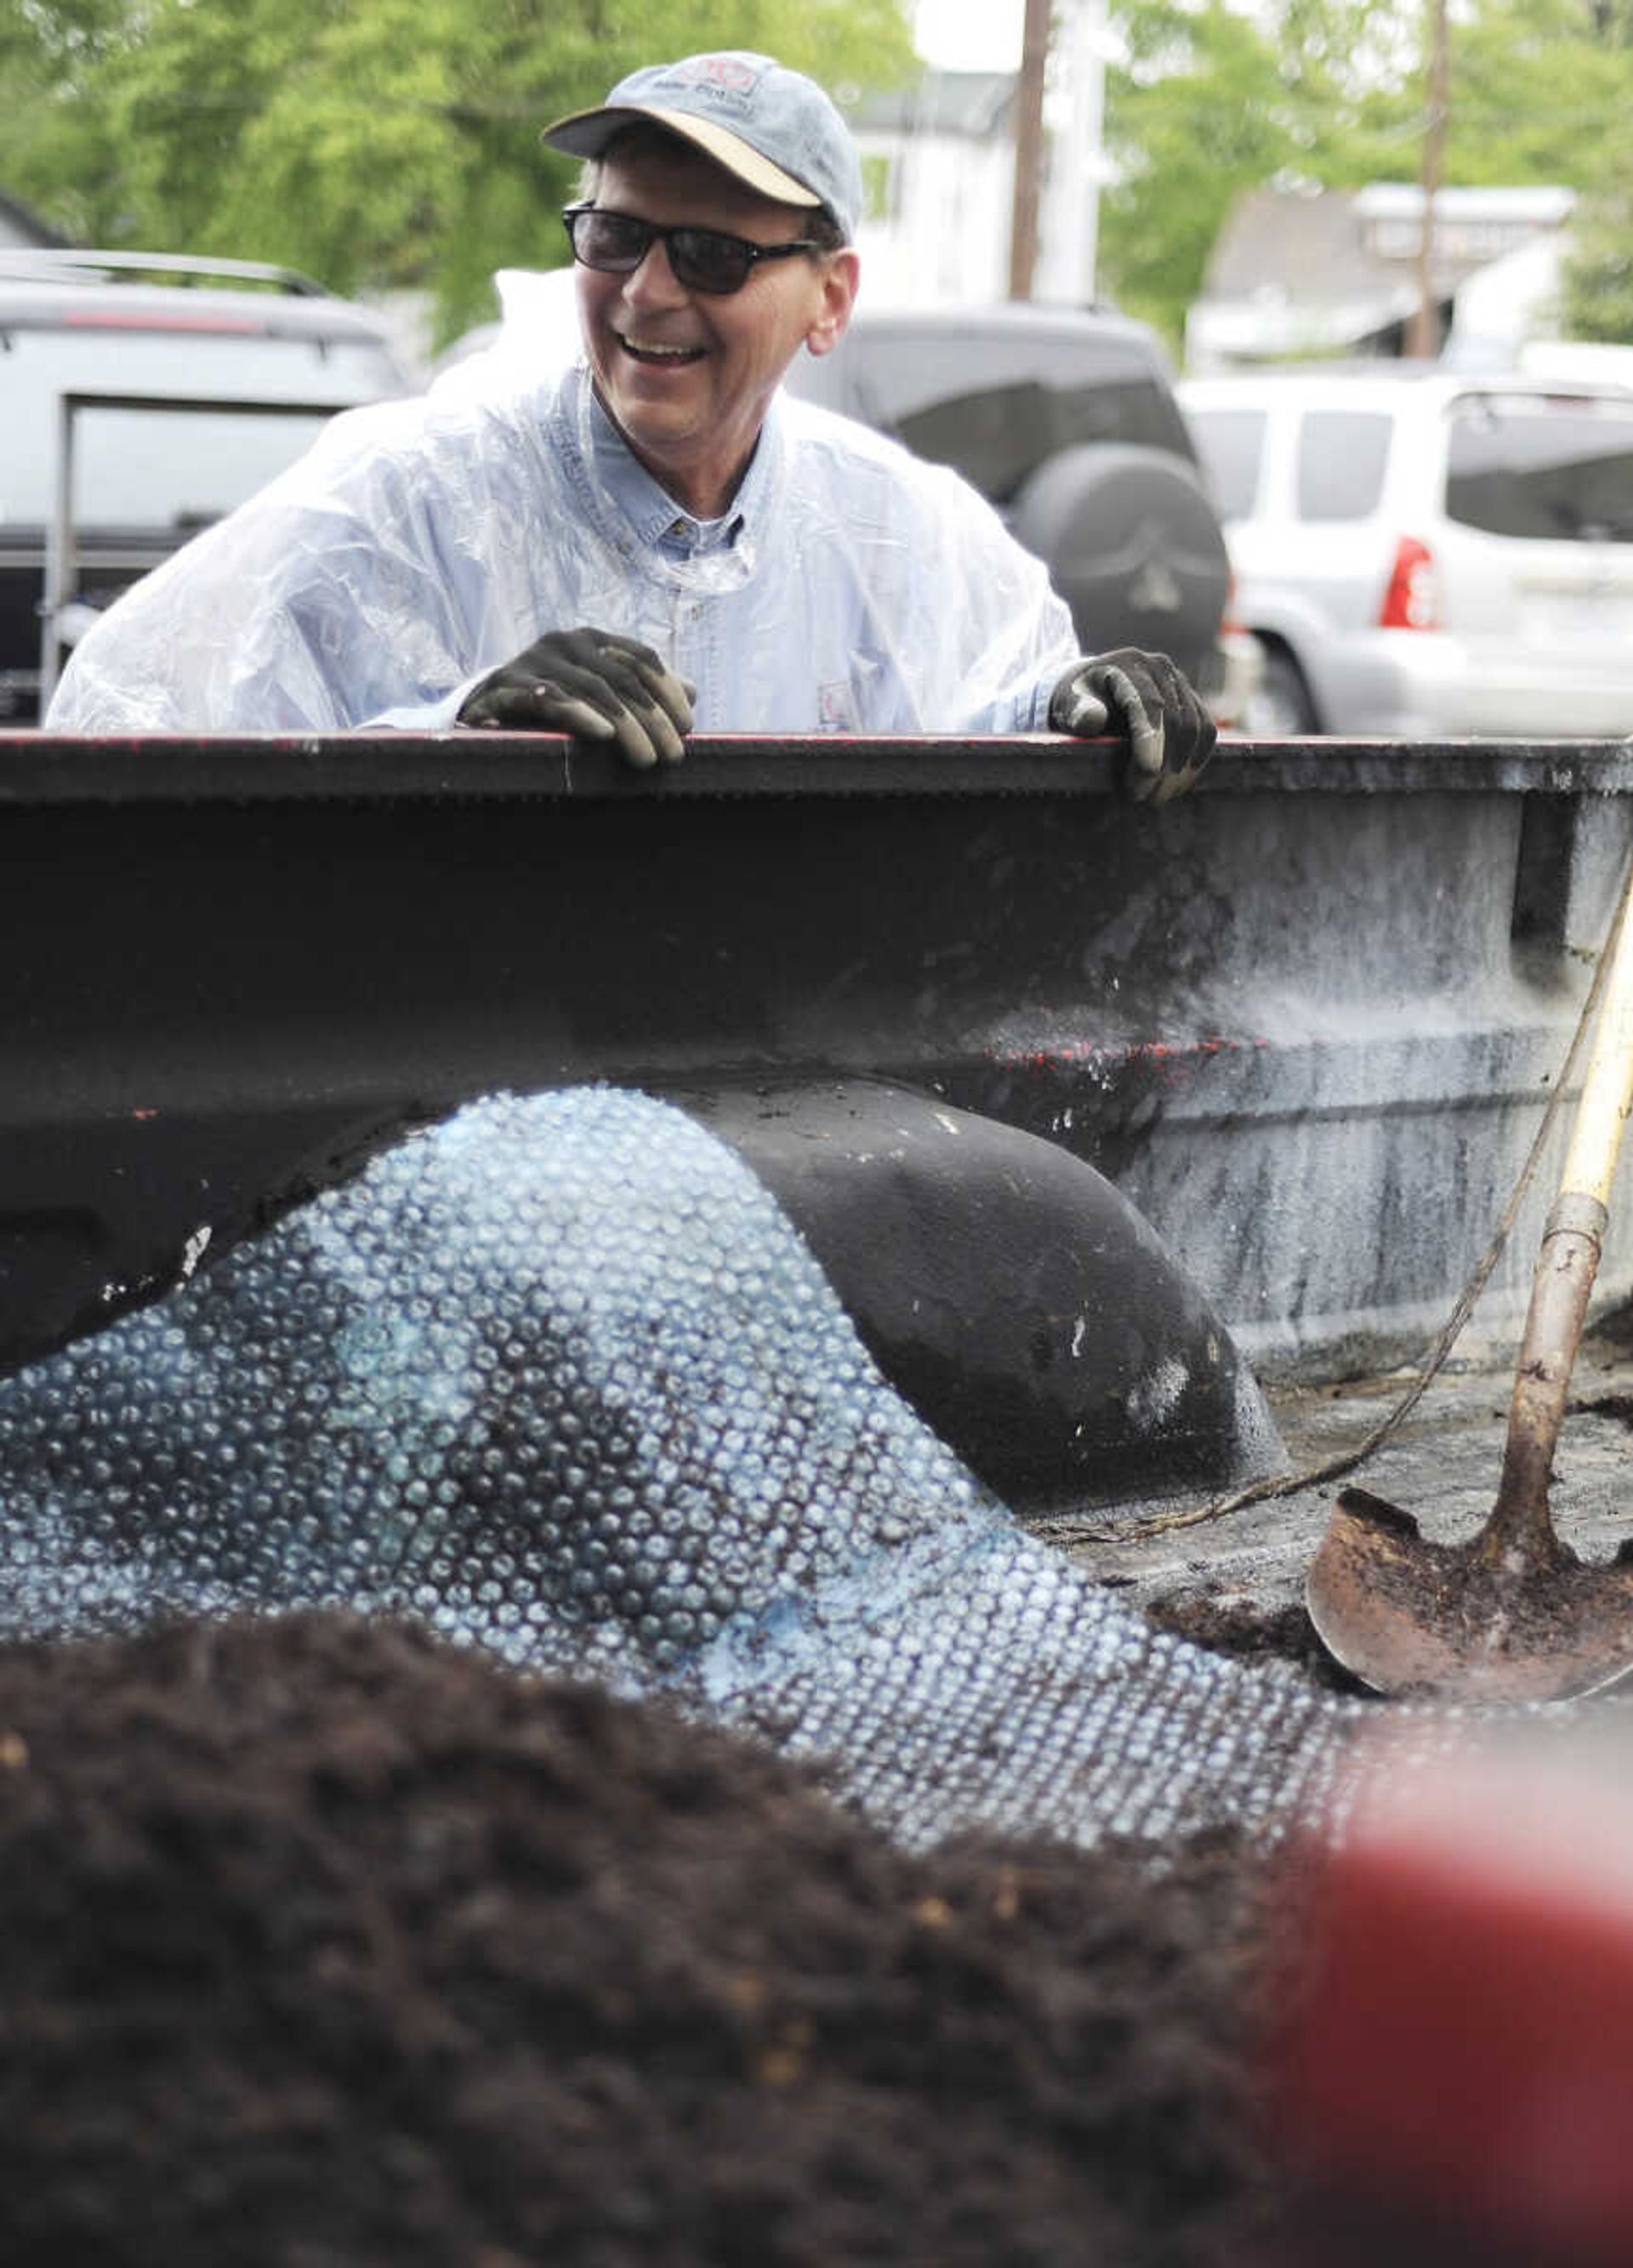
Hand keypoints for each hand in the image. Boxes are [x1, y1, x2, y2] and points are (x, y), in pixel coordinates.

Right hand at [458, 627, 694, 769]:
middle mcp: (564, 642)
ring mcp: (533, 661)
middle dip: (653, 719)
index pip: (640, 658)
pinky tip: (603, 735)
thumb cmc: (549, 709)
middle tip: (672, 756)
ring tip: (645, 758)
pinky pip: (548, 699)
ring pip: (592, 690)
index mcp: (590, 641)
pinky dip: (579, 715)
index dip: (668, 691)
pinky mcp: (506, 686)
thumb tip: (693, 691)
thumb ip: (641, 692)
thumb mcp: (598, 697)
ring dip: (626, 727)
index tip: (687, 727)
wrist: (482, 714)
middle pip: (621, 678)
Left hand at [1049, 648, 1216, 803]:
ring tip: (1158, 797)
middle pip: (1177, 721)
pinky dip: (1195, 762)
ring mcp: (1180, 683)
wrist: (1090, 688)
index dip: (1151, 743)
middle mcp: (1161, 668)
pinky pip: (1206, 733)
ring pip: (1197, 729)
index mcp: (1130, 665)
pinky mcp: (1192, 701)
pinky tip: (1177, 785)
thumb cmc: (1075, 701)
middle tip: (1145, 798)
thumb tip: (1092, 720)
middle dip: (1164, 765)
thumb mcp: (1067, 704)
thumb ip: (1077, 712)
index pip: (1150, 705)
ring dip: (1182, 770)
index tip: (1145, 779)